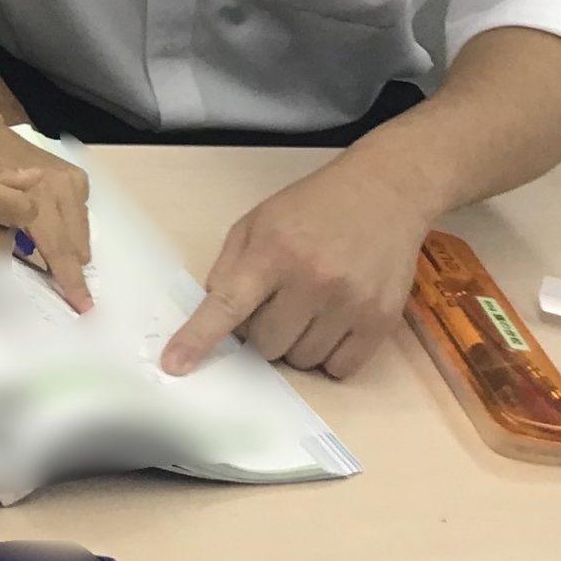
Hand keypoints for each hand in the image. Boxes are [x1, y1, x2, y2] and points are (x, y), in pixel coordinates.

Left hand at [162, 158, 429, 379]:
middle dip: (265, 330)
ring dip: (298, 342)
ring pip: (302, 360)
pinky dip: (331, 354)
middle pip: (266, 345)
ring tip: (313, 303)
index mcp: (274, 250)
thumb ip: (230, 267)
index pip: (228, 305)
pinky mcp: (381, 320)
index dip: (199, 338)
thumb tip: (215, 318)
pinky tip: (336, 320)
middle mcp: (313, 279)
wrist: (385, 191)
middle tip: (282, 299)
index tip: (175, 365)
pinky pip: (340, 368)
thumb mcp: (258, 221)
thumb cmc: (314, 207)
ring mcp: (351, 302)